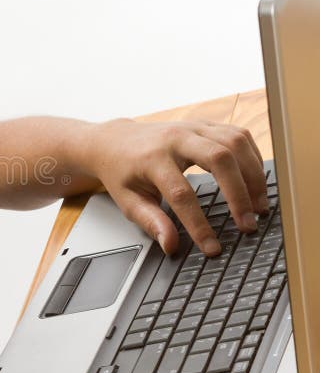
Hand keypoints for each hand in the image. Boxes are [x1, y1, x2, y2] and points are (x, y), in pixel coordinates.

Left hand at [82, 118, 267, 256]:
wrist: (114, 140)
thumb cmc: (122, 172)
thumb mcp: (128, 200)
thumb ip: (150, 222)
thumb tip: (171, 245)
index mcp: (151, 159)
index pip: (181, 194)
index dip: (199, 224)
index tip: (212, 247)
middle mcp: (175, 138)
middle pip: (219, 158)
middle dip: (239, 194)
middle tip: (248, 224)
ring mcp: (192, 127)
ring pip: (234, 142)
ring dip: (253, 175)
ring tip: (259, 206)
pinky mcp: (204, 125)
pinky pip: (238, 135)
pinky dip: (253, 158)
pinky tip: (256, 181)